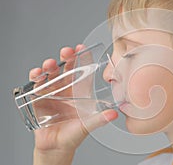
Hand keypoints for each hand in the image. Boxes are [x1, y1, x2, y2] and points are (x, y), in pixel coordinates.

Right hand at [29, 44, 117, 164]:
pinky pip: (36, 85)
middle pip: (65, 69)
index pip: (81, 72)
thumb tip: (115, 113)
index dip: (81, 59)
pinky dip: (35, 78)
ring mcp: (52, 92)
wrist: (57, 146)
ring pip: (50, 74)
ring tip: (51, 64)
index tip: (81, 48)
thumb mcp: (87, 125)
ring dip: (50, 67)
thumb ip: (100, 119)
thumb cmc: (74, 134)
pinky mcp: (39, 99)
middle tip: (66, 51)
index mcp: (79, 92)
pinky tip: (37, 74)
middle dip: (66, 58)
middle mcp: (65, 89)